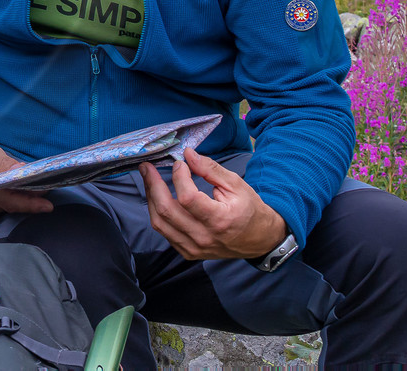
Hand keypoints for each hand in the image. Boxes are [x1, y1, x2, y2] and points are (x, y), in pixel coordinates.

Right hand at [0, 143, 53, 224]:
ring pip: (8, 212)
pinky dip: (9, 205)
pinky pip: (1, 214)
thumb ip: (5, 163)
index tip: (47, 204)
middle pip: (12, 207)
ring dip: (20, 203)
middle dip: (30, 201)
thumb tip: (22, 171)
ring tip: (30, 191)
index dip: (30, 203)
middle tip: (45, 191)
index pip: (9, 200)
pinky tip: (12, 195)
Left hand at [139, 148, 286, 259]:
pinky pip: (164, 232)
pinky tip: (158, 198)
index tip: (180, 164)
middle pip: (167, 211)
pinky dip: (157, 213)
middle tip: (147, 167)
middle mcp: (204, 237)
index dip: (179, 177)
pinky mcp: (189, 252)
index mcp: (219, 220)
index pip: (187, 198)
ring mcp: (195, 248)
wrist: (260, 240)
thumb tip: (188, 155)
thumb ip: (210, 169)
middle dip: (152, 185)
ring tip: (148, 179)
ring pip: (160, 223)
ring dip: (151, 198)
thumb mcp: (236, 184)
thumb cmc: (250, 210)